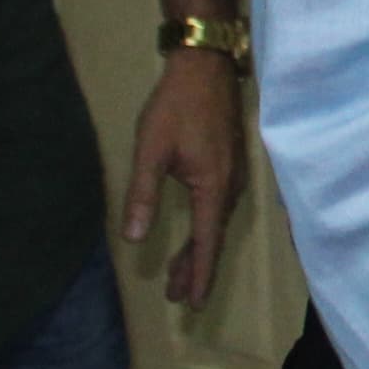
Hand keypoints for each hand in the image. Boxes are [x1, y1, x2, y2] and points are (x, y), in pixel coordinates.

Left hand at [121, 51, 245, 305]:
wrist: (205, 66)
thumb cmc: (175, 106)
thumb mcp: (151, 150)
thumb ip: (143, 194)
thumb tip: (133, 237)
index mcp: (213, 186)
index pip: (207, 241)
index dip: (200, 274)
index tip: (194, 302)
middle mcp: (231, 185)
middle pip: (214, 236)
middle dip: (196, 268)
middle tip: (176, 296)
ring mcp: (235, 173)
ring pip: (217, 222)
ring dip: (200, 249)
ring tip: (179, 274)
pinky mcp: (232, 163)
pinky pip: (220, 207)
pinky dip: (207, 227)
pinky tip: (197, 231)